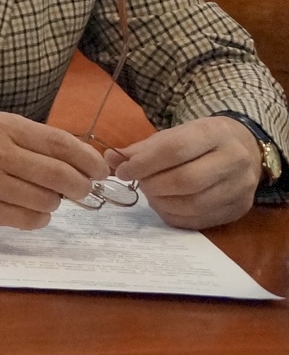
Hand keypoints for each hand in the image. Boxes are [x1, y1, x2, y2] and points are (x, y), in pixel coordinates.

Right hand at [0, 112, 107, 228]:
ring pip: (47, 200)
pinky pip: (29, 219)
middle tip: (82, 190)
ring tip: (46, 196)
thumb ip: (36, 140)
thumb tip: (84, 163)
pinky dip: (39, 217)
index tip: (100, 171)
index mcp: (4, 126)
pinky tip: (31, 209)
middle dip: (80, 187)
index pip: (60, 144)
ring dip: (56, 202)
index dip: (88, 160)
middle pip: (59, 175)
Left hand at [105, 117, 262, 229]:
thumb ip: (142, 149)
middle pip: (186, 180)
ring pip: (194, 204)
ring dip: (162, 202)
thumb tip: (110, 160)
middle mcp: (235, 160)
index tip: (122, 171)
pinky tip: (165, 206)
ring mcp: (241, 187)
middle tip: (140, 183)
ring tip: (152, 194)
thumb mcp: (174, 135)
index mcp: (216, 133)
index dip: (144, 164)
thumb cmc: (200, 141)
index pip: (175, 150)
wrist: (245, 148)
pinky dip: (175, 216)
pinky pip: (200, 221)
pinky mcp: (239, 209)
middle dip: (153, 185)